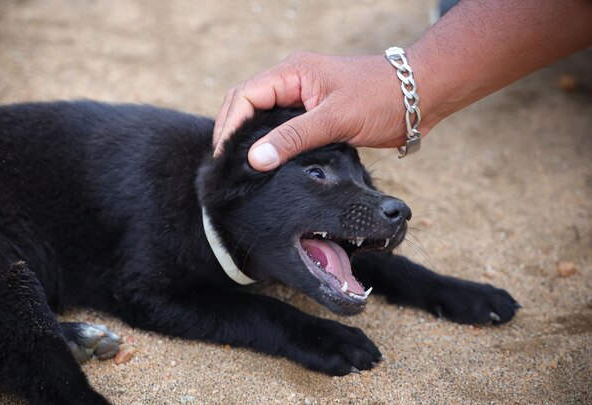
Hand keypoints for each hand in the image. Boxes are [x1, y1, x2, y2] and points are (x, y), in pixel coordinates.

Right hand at [213, 52, 414, 170]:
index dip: (229, 126)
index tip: (222, 156)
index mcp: (292, 72)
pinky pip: (282, 127)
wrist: (418, 97)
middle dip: (231, 131)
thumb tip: (255, 158)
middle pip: (247, 104)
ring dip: (248, 138)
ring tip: (236, 167)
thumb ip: (293, 137)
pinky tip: (265, 163)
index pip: (245, 96)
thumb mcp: (334, 118)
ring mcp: (302, 98)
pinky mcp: (314, 114)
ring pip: (262, 117)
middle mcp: (292, 82)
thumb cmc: (380, 98)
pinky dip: (269, 143)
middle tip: (223, 165)